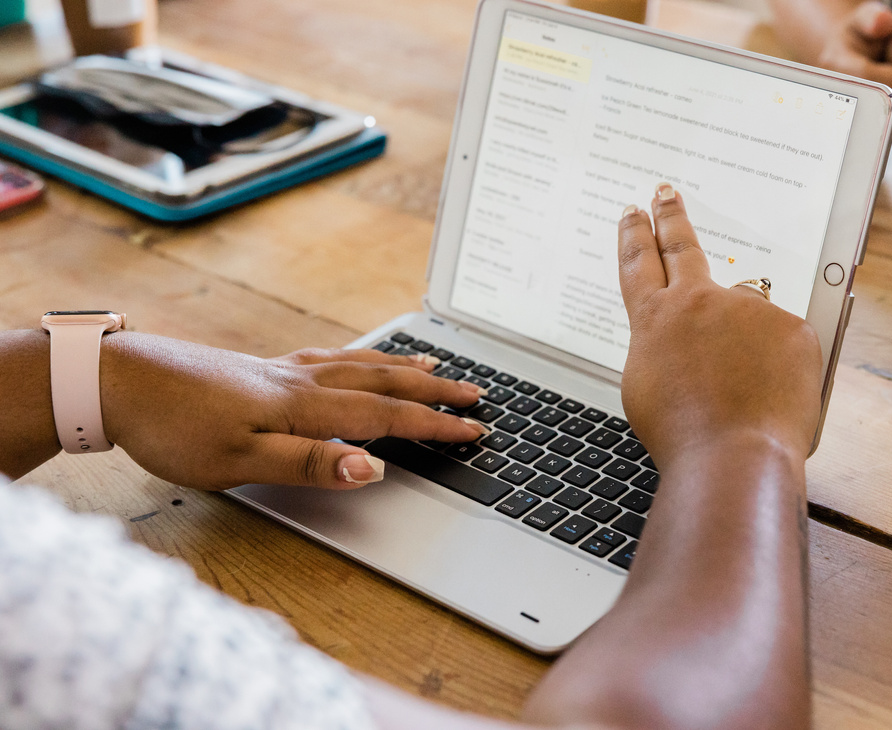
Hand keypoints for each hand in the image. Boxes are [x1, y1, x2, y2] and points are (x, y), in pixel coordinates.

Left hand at [99, 334, 487, 490]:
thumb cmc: (173, 427)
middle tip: (475, 394)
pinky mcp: (262, 368)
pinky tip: (359, 359)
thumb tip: (372, 465)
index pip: (386, 416)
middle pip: (383, 382)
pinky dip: (362, 356)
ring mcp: (282, 370)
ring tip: (433, 368)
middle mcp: (301, 381)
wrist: (117, 380)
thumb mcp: (239, 461)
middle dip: (434, 392)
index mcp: (302, 407)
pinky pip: (331, 357)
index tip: (475, 431)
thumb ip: (310, 463)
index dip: (435, 426)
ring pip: (359, 364)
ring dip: (403, 368)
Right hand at [617, 184, 822, 468]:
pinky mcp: (790, 326)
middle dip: (670, 217)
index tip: (633, 212)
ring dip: (746, 347)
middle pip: (683, 248)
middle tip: (665, 192)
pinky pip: (785, 345)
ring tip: (742, 392)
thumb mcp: (647, 388)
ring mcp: (747, 310)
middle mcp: (697, 303)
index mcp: (654, 320)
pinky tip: (769, 397)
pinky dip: (779, 370)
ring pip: (747, 320)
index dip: (634, 235)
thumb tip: (686, 338)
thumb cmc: (685, 434)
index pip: (639, 264)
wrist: (732, 455)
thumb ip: (663, 348)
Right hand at [816, 1, 891, 135]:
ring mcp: (852, 117)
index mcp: (836, 69)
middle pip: (879, 106)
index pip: (868, 79)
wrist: (853, 58)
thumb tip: (884, 22)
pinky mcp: (868, 130)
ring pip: (889, 124)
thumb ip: (873, 17)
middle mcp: (838, 97)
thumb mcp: (864, 19)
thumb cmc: (862, 37)